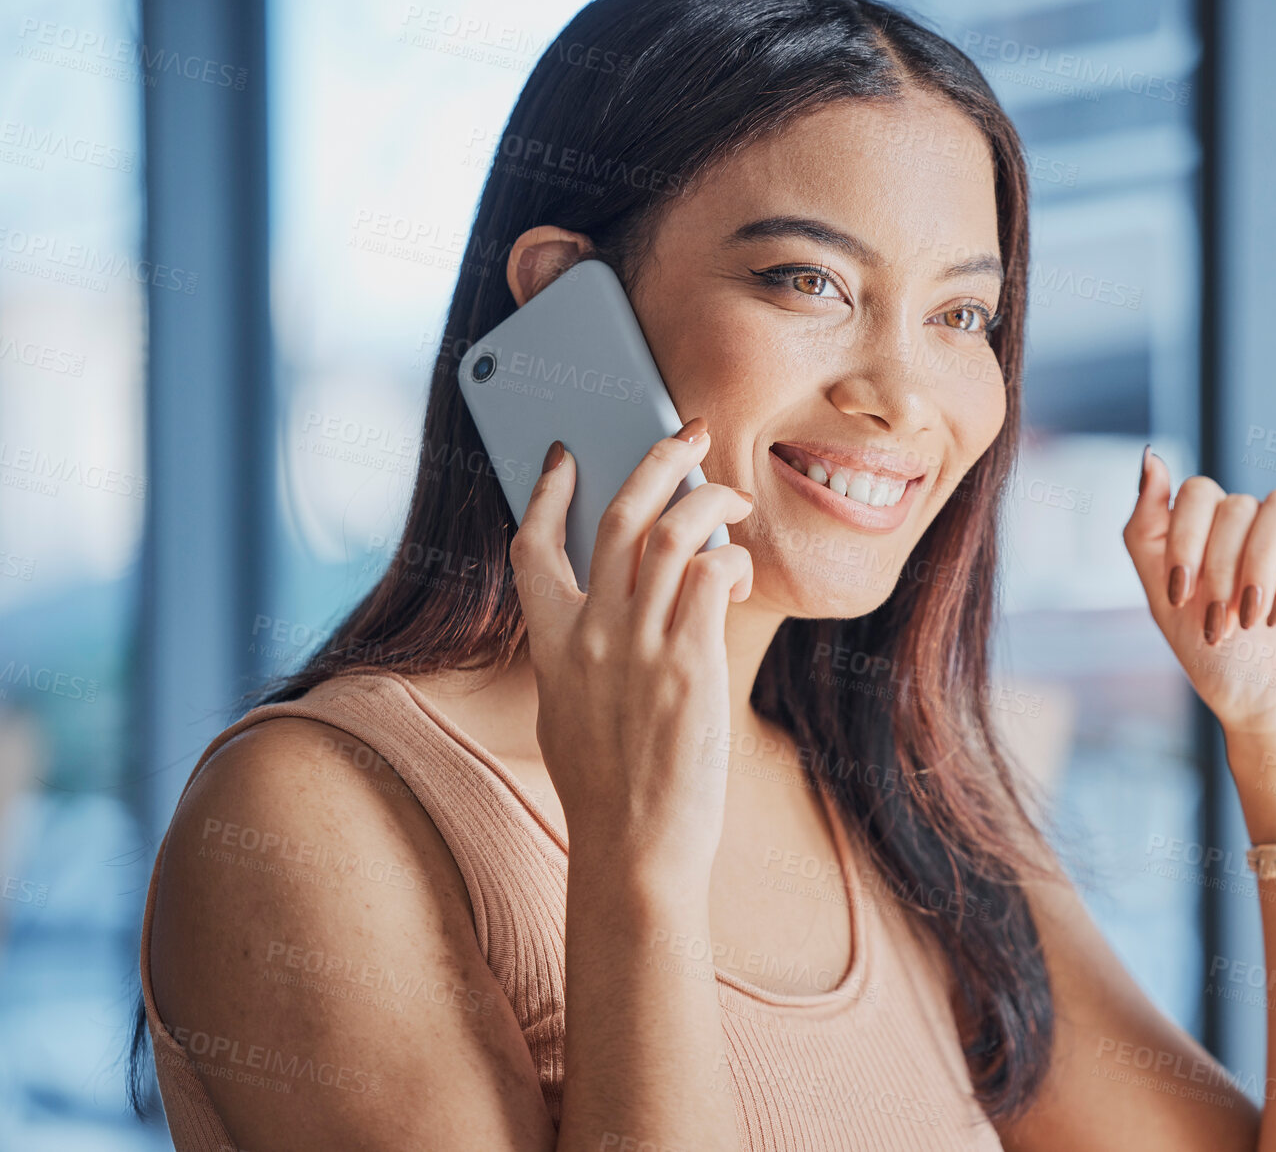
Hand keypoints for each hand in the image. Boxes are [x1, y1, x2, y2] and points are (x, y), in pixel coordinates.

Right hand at [509, 420, 754, 897]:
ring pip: (669, 532)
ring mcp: (638, 645)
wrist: (634, 848)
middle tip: (684, 434)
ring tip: (731, 496)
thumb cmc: (609, 793)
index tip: (561, 457)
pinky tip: (737, 570)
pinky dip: (728, 558)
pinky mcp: (688, 663)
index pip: (530, 548)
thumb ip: (583, 657)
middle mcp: (590, 635)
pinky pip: (710, 573)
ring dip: (706, 498)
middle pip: (618, 517)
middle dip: (655, 460)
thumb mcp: (568, 715)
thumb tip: (612, 616)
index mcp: (551, 646)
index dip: (543, 493)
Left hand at [1122, 450, 1275, 771]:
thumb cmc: (1223, 663)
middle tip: (1221, 623)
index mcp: (1221, 532)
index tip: (1178, 595)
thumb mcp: (1166, 597)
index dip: (1183, 538)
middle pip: (1233, 504)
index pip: (1197, 492)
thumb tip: (1150, 456)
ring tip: (1252, 619)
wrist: (1275, 715)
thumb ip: (1146, 529)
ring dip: (1255, 568)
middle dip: (1218, 569)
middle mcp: (1266, 528)